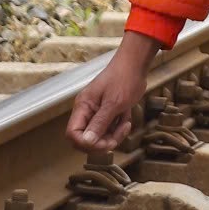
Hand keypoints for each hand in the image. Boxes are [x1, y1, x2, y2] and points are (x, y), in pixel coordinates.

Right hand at [68, 33, 156, 149]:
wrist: (135, 66)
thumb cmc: (124, 79)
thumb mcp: (113, 103)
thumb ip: (100, 123)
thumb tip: (87, 142)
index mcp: (83, 106)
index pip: (73, 134)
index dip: (85, 143)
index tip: (103, 142)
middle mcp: (87, 112)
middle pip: (86, 139)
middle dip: (102, 142)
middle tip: (117, 136)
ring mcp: (97, 114)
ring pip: (100, 137)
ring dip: (114, 135)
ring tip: (125, 123)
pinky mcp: (107, 114)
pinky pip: (109, 131)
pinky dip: (118, 129)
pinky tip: (126, 119)